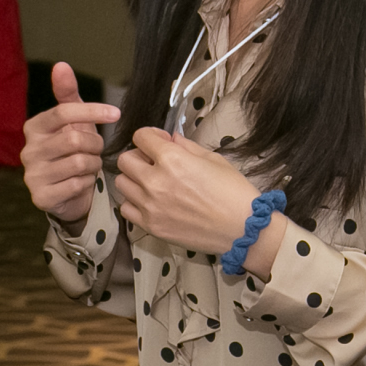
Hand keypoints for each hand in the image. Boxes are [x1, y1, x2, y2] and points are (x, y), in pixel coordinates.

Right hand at [20, 62, 118, 225]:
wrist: (68, 192)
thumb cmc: (72, 151)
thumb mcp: (73, 120)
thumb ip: (67, 93)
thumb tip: (61, 65)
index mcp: (34, 128)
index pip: (63, 112)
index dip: (92, 111)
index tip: (116, 114)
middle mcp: (28, 150)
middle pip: (74, 139)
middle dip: (95, 143)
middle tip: (97, 148)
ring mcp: (33, 175)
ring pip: (79, 162)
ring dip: (94, 163)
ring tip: (91, 164)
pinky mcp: (42, 197)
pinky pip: (77, 184)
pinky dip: (87, 182)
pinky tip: (83, 181)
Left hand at [114, 126, 266, 265]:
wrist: (243, 229)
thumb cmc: (233, 192)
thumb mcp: (213, 159)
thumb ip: (186, 146)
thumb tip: (170, 139)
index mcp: (172, 159)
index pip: (141, 137)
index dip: (150, 136)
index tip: (160, 142)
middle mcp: (155, 181)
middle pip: (125, 160)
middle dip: (139, 156)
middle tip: (154, 162)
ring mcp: (150, 206)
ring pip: (121, 183)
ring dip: (134, 179)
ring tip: (151, 184)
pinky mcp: (151, 226)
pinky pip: (126, 209)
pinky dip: (134, 203)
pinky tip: (151, 202)